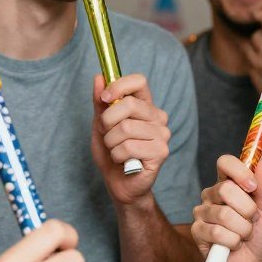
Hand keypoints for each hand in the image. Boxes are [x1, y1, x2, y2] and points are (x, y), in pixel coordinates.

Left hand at [91, 73, 170, 206]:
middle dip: (107, 122)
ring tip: (116, 151)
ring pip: (125, 128)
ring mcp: (162, 134)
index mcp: (145, 105)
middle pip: (129, 105)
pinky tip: (124, 161)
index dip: (119, 86)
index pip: (139, 81)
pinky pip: (128, 147)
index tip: (104, 98)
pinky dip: (117, 156)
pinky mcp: (161, 151)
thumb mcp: (101, 125)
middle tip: (107, 135)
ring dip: (111, 143)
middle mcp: (158, 117)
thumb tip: (99, 77)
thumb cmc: (111, 153)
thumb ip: (100, 103)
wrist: (119, 184)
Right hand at [192, 155, 261, 261]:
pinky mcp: (197, 231)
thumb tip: (261, 163)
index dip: (239, 171)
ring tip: (243, 235)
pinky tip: (233, 245)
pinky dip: (233, 242)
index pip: (225, 163)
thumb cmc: (259, 234)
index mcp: (228, 184)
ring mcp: (202, 212)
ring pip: (224, 214)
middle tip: (251, 220)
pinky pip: (217, 233)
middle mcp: (212, 194)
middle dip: (247, 209)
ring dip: (243, 229)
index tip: (252, 187)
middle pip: (226, 189)